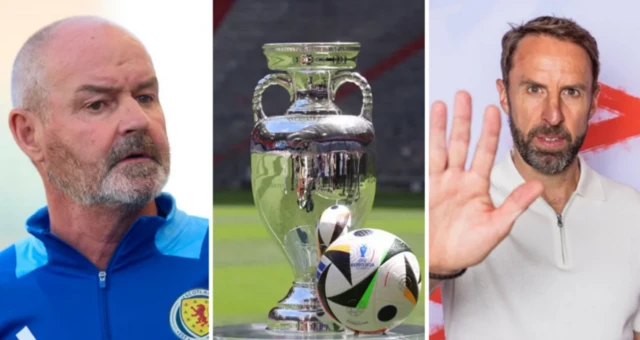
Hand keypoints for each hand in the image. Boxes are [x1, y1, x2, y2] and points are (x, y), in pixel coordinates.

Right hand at [429, 91, 542, 273]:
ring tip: (449, 101)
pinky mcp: (430, 186)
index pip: (486, 152)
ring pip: (446, 145)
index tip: (493, 110)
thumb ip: (516, 204)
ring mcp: (444, 181)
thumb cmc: (468, 247)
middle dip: (467, 118)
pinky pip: (430, 158)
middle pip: (464, 142)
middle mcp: (461, 179)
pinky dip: (431, 139)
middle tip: (467, 94)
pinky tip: (432, 123)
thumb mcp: (498, 227)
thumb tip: (538, 185)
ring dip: (447, 124)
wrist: (442, 259)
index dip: (490, 131)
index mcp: (478, 186)